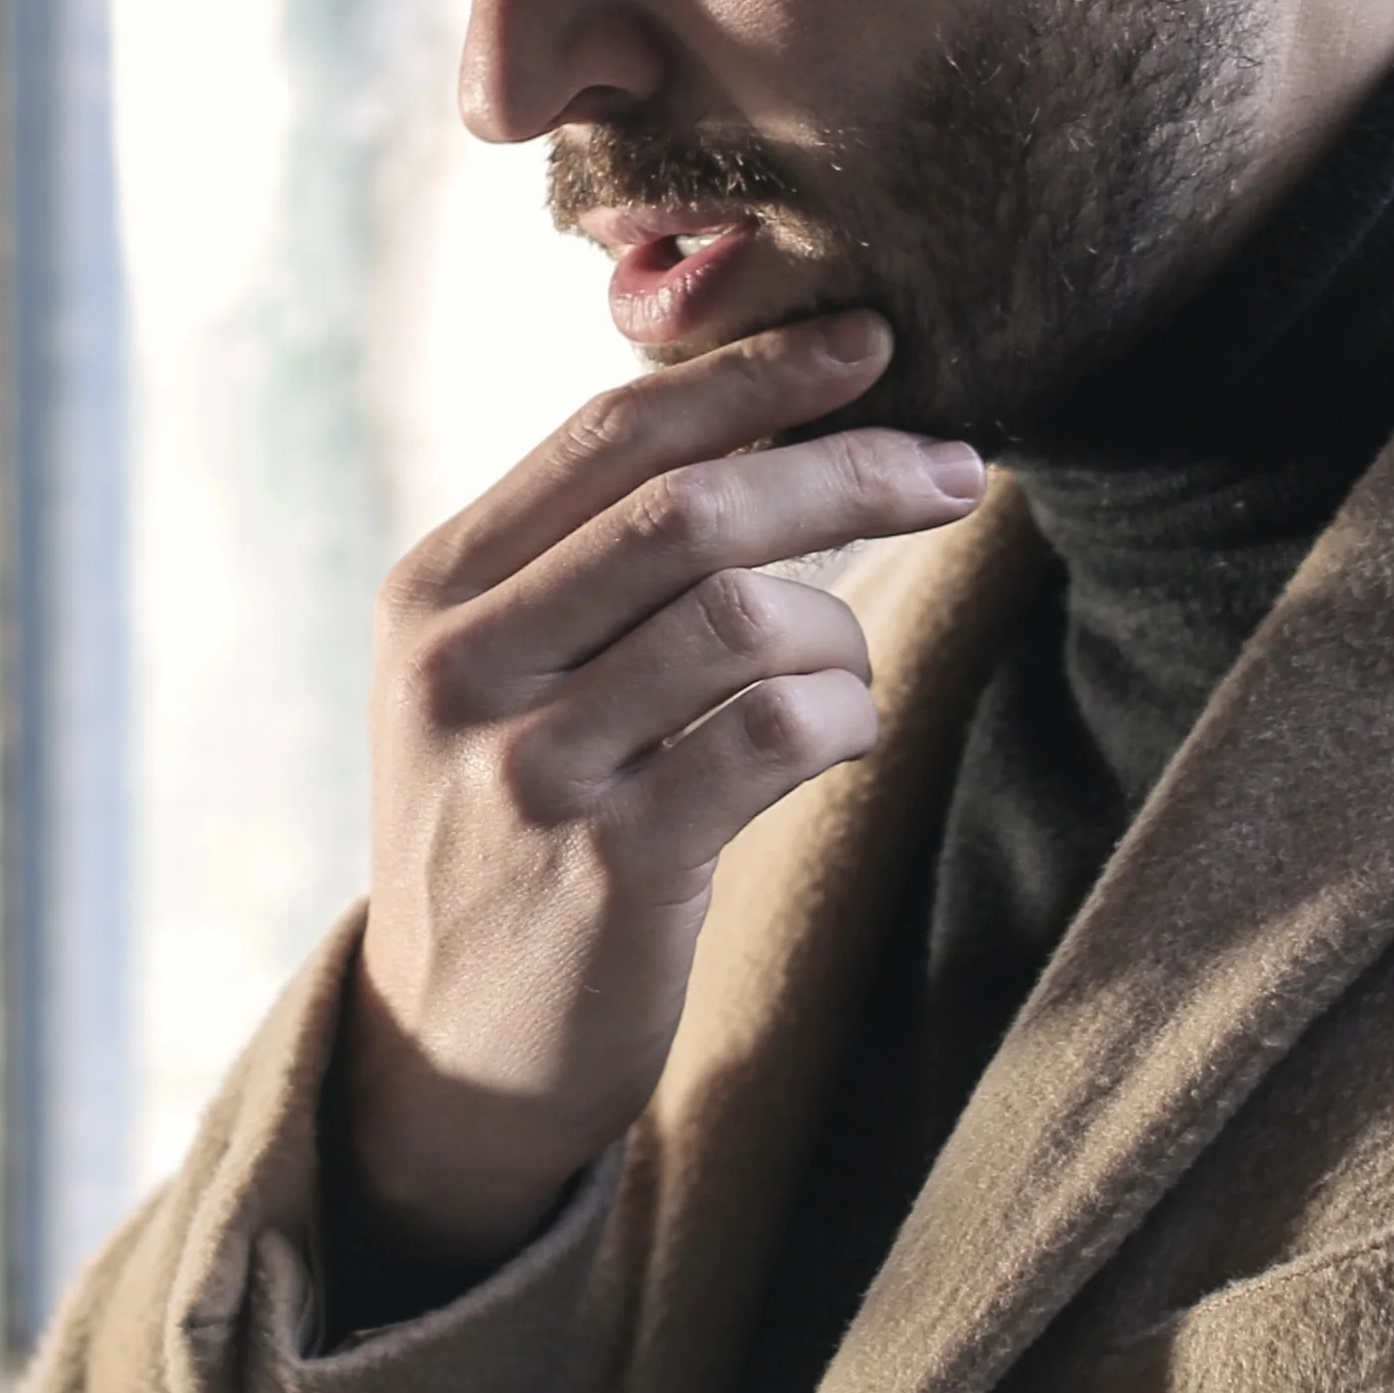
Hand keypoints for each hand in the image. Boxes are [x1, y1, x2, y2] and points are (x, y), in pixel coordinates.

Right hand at [333, 313, 985, 1283]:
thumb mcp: (497, 681)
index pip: (610, 436)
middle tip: (957, 469)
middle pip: (690, 509)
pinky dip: (843, 719)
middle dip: (846, 468)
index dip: (753, 375)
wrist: (452, 1050)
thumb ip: (586, 563)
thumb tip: (770, 420)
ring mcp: (528, 769)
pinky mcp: (607, 869)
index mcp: (436, 592)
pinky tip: (837, 740)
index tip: (869, 342)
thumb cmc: (514, 833)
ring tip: (847, 675)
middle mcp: (464, 666)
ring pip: (745, 618)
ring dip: (842, 631)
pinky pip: (776, 736)